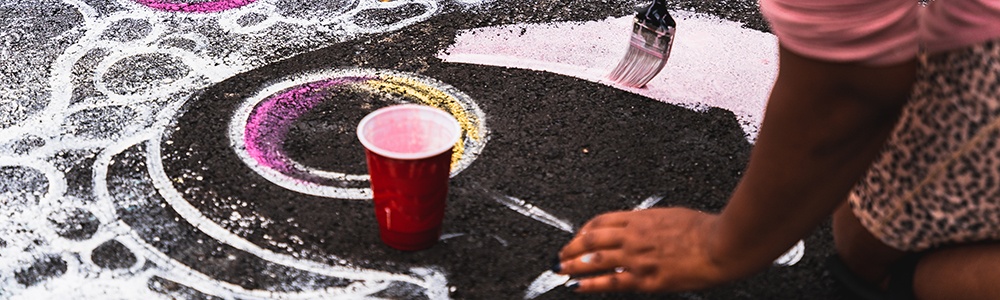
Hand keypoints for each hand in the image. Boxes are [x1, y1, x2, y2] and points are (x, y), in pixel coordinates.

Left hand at [556, 208, 736, 292]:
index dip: (584, 230)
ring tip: (560, 271)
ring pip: (595, 260)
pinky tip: (578, 286)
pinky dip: (590, 284)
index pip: (601, 221)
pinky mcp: (645, 279)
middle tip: (560, 255)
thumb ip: (651, 223)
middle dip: (572, 248)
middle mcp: (633, 236)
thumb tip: (639, 228)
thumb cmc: (706, 229)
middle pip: (592, 240)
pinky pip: (611, 283)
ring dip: (574, 265)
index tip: (577, 236)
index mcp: (640, 218)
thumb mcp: (672, 215)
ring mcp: (637, 258)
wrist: (721, 245)